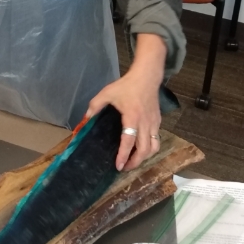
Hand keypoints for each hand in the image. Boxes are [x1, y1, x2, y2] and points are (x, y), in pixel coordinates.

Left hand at [86, 34, 165, 170]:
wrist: (147, 76)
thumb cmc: (127, 85)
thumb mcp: (107, 93)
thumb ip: (95, 106)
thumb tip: (85, 119)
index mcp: (132, 118)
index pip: (129, 142)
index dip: (124, 155)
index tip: (119, 166)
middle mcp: (145, 123)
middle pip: (145, 150)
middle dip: (135, 162)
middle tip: (125, 167)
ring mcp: (154, 123)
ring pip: (154, 147)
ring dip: (145, 157)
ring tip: (134, 160)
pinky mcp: (158, 122)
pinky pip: (156, 139)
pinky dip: (149, 148)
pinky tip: (140, 147)